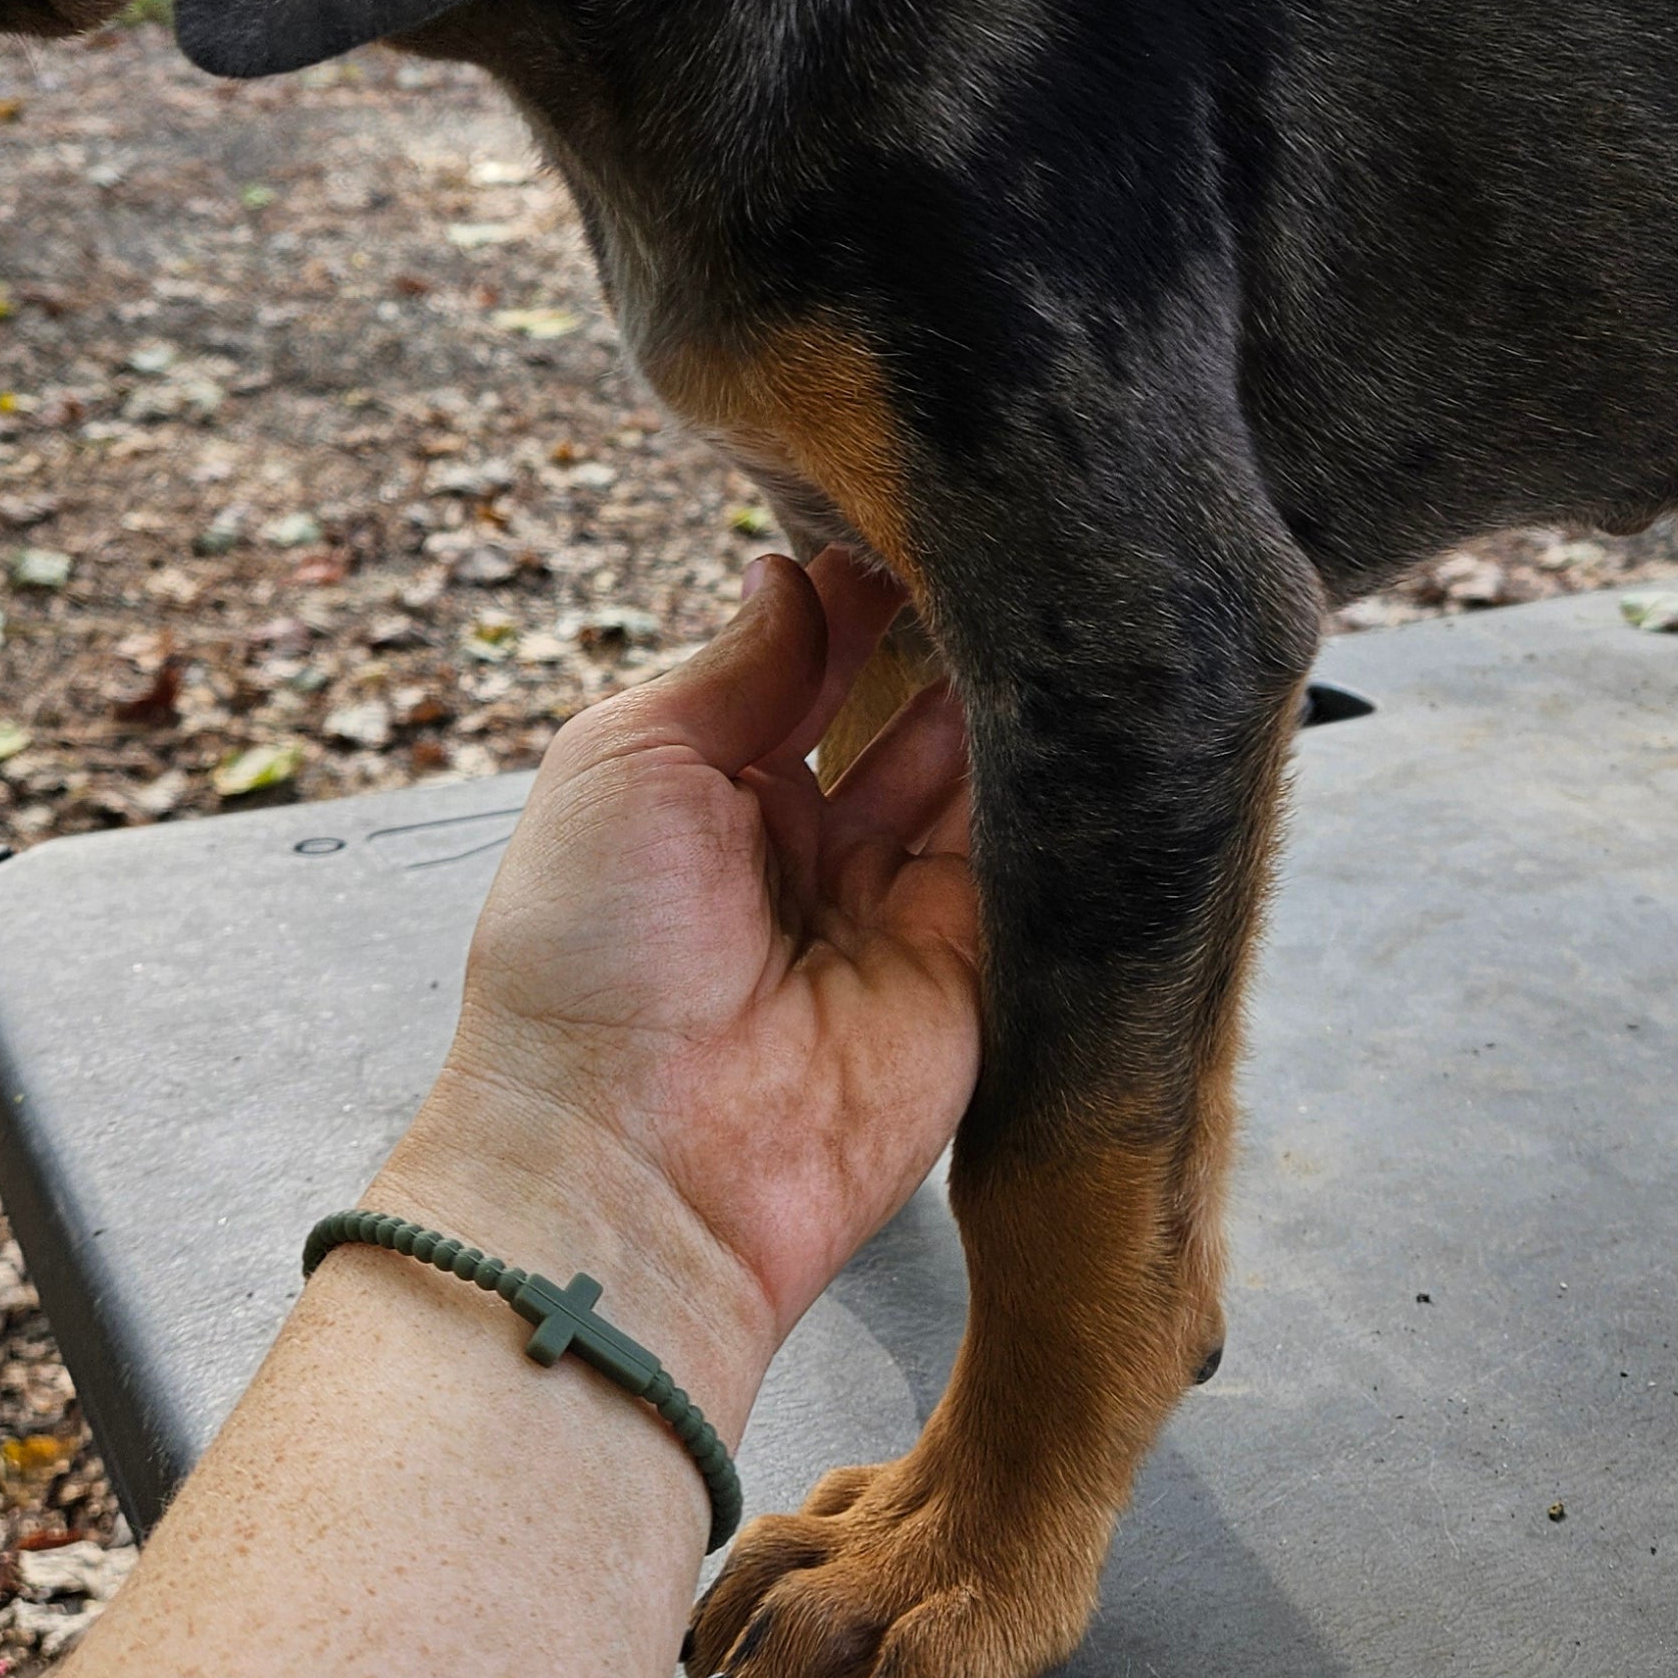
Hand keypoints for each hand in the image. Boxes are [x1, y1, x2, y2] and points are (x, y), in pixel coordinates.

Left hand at [374, 552, 979, 1422]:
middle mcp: (811, 848)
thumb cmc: (586, 962)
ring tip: (1056, 597)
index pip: (810, 667)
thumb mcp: (626, 761)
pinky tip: (1091, 700)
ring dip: (1012, 698)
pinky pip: (1037, 865)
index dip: (857, 593)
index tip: (909, 511)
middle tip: (1007, 540)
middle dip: (952, 635)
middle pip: (908, 712)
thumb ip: (735, 667)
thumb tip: (794, 571)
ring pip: (982, 775)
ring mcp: (898, 911)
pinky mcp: (976, 976)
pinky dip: (1061, 789)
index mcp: (712, 794)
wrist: (631, 1166)